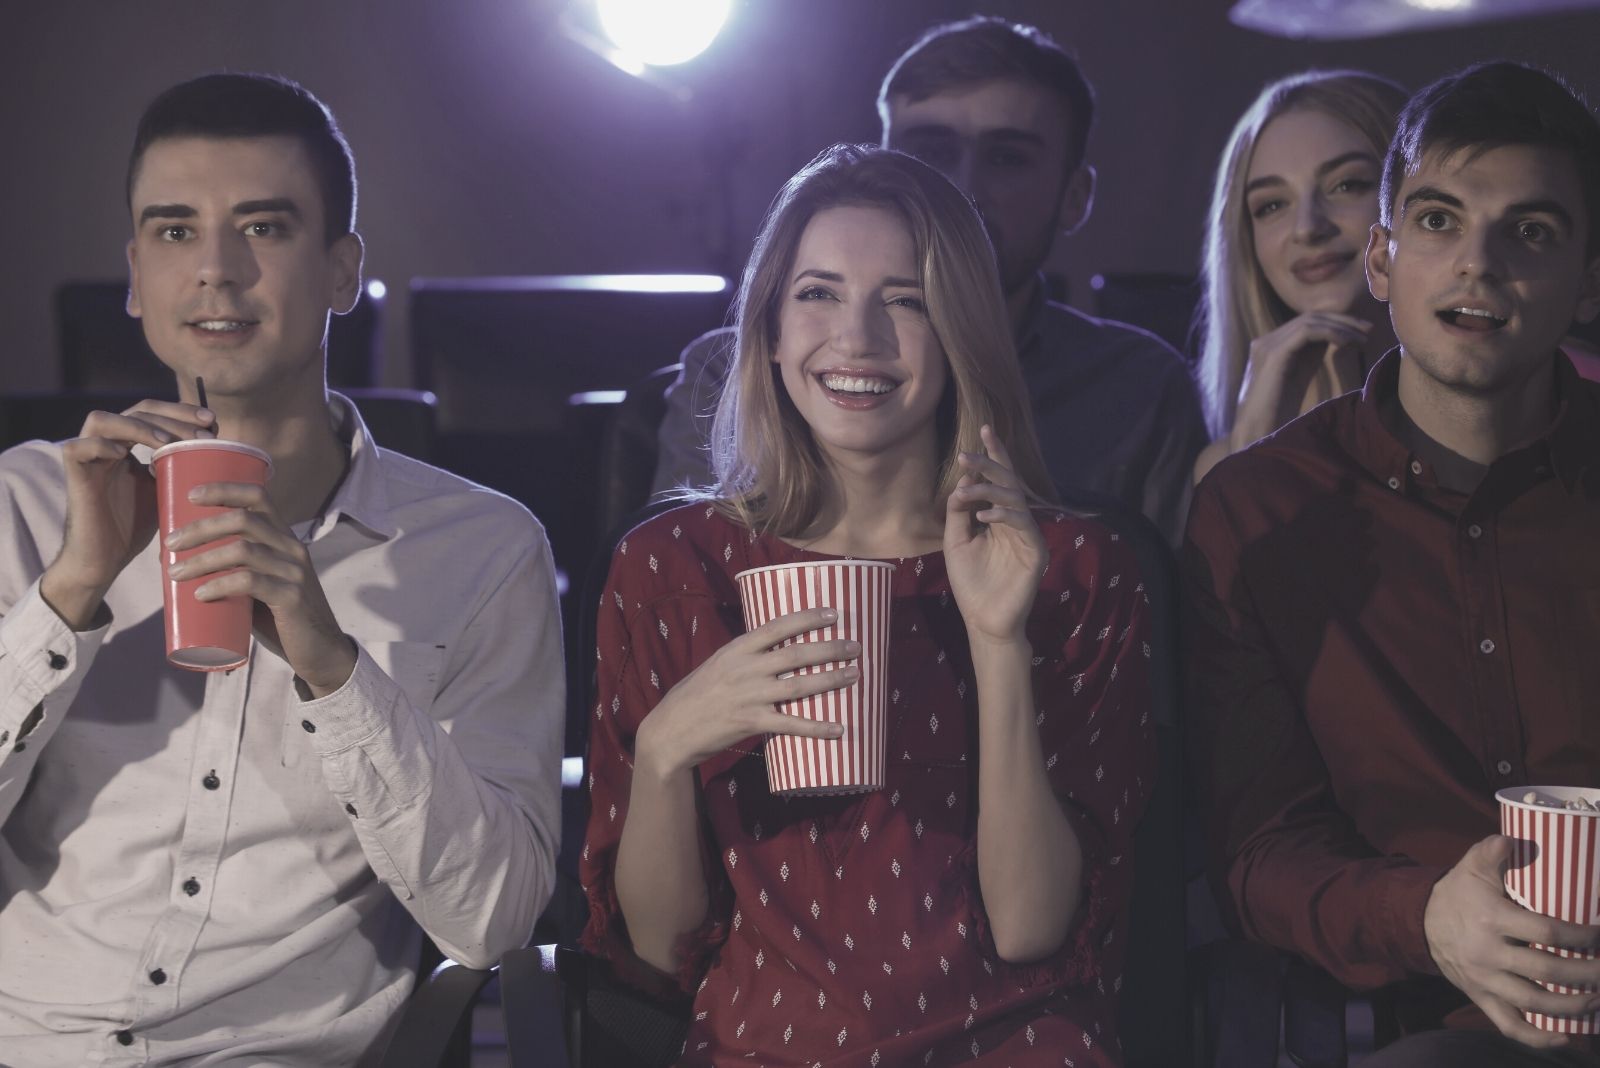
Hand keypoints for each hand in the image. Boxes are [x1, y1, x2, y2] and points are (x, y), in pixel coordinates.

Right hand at [41, 401, 215, 628]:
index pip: (153, 412)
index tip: (214, 421)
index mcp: (129, 444)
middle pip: (136, 410)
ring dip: (138, 426)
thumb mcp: (167, 491)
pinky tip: (126, 456)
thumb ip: (182, 468)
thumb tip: (223, 453)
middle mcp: (107, 444)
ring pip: (102, 420)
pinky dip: (101, 446)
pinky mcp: (73, 475)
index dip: (181, 411)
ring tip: (166, 443)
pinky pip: (77, 447)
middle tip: (203, 433)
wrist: (105, 560)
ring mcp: (88, 457)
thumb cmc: (135, 526)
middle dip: (172, 417)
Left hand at [165, 481, 354, 695]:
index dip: (224, 490)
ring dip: (202, 560)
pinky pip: (251, 582)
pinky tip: (201, 594)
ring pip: (242, 550)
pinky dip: (220, 585)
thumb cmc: (281, 617)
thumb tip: (177, 563)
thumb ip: (233, 569)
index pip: (258, 497)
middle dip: (200, 528)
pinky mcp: (292, 597)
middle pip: (243, 520)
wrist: (320, 651)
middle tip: (170, 544)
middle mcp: (292, 548)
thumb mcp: (261, 585)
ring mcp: (294, 572)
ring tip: (174, 574)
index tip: (190, 495)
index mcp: (284, 539)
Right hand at [634, 607, 854, 778]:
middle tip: (856, 647)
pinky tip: (838, 728)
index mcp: (736, 649)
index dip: (808, 618)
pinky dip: (817, 727)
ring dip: (831, 680)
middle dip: (830, 649)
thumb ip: (745, 657)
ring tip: (855, 676)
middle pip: (796, 654)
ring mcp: (748, 696)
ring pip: (799, 686)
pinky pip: (791, 724)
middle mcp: (745, 669)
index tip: (834, 613)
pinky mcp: (750, 723)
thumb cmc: (695, 696)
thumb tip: (777, 650)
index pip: (777, 626)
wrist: (670, 730)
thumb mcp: (717, 665)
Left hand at [943, 424, 1046, 646]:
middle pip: (1008, 483)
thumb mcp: (956, 541)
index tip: (984, 429)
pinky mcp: (1036, 551)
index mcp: (999, 517)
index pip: (999, 479)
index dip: (994, 454)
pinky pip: (1021, 524)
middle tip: (967, 455)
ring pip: (1015, 499)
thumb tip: (964, 480)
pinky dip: (1002, 515)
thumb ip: (959, 511)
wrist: (983, 620)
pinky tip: (982, 515)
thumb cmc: (971, 583)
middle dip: (989, 465)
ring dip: (990, 489)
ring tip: (968, 486)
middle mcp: (1017, 521)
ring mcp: (1028, 535)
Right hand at [1232, 311, 1370, 449]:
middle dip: (1343, 321)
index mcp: (1270, 345)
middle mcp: (1266, 341)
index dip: (1338, 322)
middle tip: (1369, 330)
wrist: (1257, 432)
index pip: (1308, 321)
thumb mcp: (1299, 375)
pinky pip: (1306, 332)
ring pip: (1310, 321)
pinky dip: (1330, 333)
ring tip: (1362, 339)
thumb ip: (1310, 354)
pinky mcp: (1273, 354)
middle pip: (1310, 317)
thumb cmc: (1278, 411)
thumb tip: (1337, 335)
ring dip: (1341, 327)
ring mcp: (1267, 345)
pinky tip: (1347, 344)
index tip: (1363, 332)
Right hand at [1424, 835, 1599, 1047]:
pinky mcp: (1480, 997)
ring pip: (1534, 1003)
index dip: (1581, 936)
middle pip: (1547, 971)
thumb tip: (1510, 839)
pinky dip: (1539, 1038)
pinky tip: (1567, 1036)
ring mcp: (1484, 980)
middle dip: (1587, 974)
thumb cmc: (1458, 893)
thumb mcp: (1471, 866)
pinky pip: (1510, 1026)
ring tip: (1598, 1000)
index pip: (1546, 931)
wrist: (1420, 923)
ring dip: (1574, 1006)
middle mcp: (1487, 954)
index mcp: (1490, 919)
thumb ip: (1491, 851)